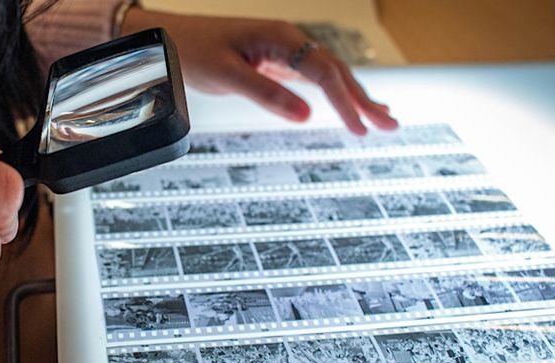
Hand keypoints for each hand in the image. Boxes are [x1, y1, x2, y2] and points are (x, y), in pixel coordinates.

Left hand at [122, 9, 397, 134]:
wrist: (168, 38)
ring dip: (355, 96)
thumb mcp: (226, 74)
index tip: (360, 128)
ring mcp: (284, 50)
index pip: (324, 72)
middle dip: (363, 99)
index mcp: (280, 37)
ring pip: (329, 73)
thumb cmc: (192, 50)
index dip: (345, 102)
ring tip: (383, 119)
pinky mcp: (276, 61)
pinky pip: (312, 77)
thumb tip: (305, 116)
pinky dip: (334, 92)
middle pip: (336, 70)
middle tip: (390, 126)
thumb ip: (265, 94)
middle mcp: (288, 40)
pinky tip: (348, 104)